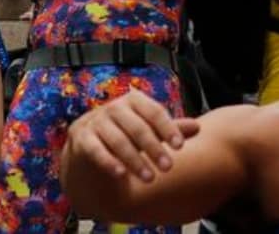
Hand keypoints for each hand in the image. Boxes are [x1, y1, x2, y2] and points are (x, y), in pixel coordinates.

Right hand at [69, 89, 199, 182]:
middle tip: (168, 167)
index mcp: (133, 100)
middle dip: (154, 148)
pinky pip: (96, 150)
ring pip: (118, 141)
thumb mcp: (148, 129)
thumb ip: (169, 129)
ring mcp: (95, 122)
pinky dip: (109, 162)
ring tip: (150, 178)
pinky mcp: (81, 138)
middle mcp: (113, 108)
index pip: (153, 111)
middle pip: (137, 127)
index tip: (180, 147)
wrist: (87, 147)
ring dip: (135, 160)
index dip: (168, 128)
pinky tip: (122, 174)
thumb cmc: (125, 135)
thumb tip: (198, 127)